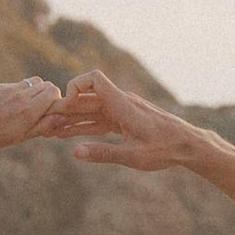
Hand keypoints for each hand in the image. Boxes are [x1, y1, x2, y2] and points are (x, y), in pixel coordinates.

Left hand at [0, 78, 64, 152]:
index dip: (55, 101)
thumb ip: (43, 125)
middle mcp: (21, 95)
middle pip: (45, 84)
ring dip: (34, 92)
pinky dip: (18, 93)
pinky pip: (16, 85)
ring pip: (31, 82)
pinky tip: (7, 107)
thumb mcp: (20, 136)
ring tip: (25, 107)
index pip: (53, 92)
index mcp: (29, 110)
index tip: (49, 113)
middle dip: (47, 95)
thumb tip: (64, 118)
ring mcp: (9, 89)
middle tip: (40, 110)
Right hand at [50, 70, 195, 171]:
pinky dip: (86, 127)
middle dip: (66, 110)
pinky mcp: (125, 119)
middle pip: (86, 98)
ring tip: (52, 133)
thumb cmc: (164, 149)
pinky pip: (101, 120)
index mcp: (122, 104)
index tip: (66, 107)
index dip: (76, 86)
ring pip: (92, 111)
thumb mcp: (132, 155)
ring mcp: (123, 110)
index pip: (94, 79)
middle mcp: (121, 102)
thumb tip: (74, 152)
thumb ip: (102, 153)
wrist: (188, 145)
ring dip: (73, 121)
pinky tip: (70, 136)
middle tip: (46, 125)